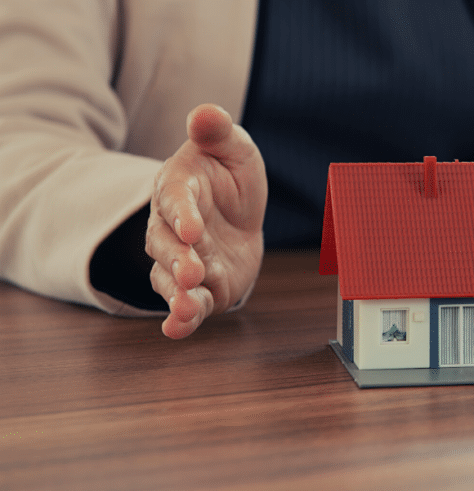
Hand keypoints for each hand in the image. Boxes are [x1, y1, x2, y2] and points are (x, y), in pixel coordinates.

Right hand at [145, 104, 267, 338]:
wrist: (239, 213)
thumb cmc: (229, 176)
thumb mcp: (232, 148)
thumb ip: (217, 132)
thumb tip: (206, 112)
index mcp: (177, 189)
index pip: (175, 200)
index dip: (182, 214)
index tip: (192, 227)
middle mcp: (171, 229)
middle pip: (167, 246)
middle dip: (178, 260)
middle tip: (193, 271)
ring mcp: (183, 261)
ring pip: (172, 281)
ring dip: (178, 296)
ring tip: (186, 309)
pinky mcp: (200, 288)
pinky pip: (187, 305)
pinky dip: (182, 319)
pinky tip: (178, 329)